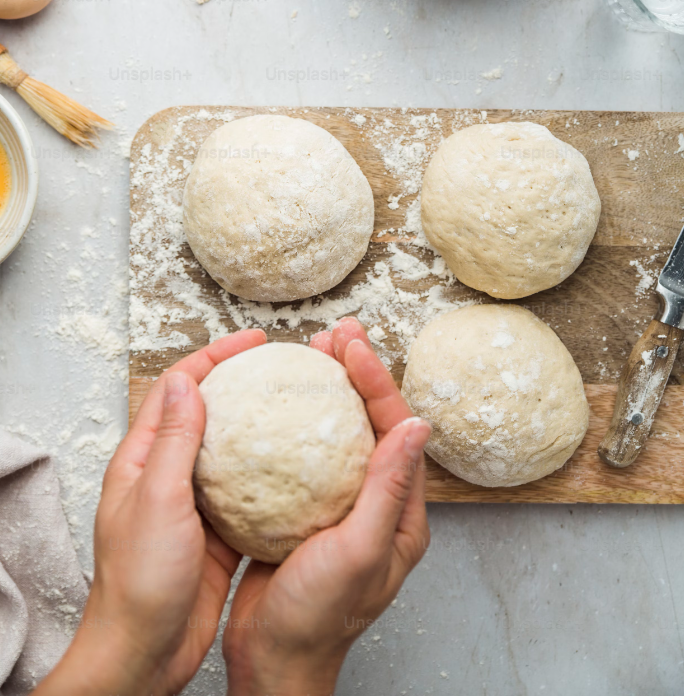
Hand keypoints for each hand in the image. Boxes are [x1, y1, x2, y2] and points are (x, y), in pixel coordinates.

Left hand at [34, 329, 266, 695]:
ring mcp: (194, 503)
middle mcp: (168, 474)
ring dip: (262, 426)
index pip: (178, 389)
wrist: (145, 652)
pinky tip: (304, 471)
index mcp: (142, 458)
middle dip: (244, 382)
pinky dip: (274, 475)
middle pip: (209, 411)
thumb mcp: (156, 499)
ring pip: (233, 450)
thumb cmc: (138, 581)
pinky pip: (250, 492)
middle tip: (284, 367)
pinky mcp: (218, 532)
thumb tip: (183, 380)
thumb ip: (171, 439)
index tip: (253, 341)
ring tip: (301, 408)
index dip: (215, 357)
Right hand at [224, 317, 430, 695]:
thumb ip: (388, 488)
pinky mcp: (305, 511)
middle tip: (335, 334)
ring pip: (338, 433)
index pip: (395, 429)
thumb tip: (418, 426)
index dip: (376, 381)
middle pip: (370, 422)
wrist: (273, 661)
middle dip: (356, 373)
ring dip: (329, 390)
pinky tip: (277, 403)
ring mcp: (340, 506)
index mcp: (400, 512)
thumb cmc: (319, 618)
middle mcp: (376, 503)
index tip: (351, 346)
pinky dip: (297, 422)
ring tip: (312, 353)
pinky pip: (305, 456)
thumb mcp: (359, 551)